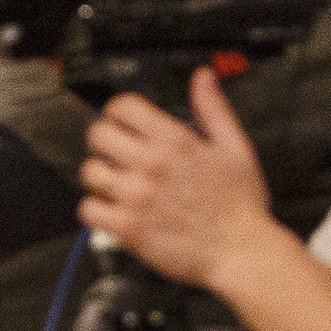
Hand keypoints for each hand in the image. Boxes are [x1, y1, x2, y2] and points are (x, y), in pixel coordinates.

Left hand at [77, 65, 280, 292]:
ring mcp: (137, 197)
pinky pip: (89, 209)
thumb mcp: (235, 147)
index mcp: (176, 142)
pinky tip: (111, 209)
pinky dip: (95, 209)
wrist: (241, 251)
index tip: (120, 122)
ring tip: (116, 184)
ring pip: (90, 172)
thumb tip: (202, 78)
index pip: (123, 107)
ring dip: (99, 176)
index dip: (117, 112)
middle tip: (114, 153)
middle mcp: (152, 165)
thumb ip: (214, 109)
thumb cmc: (240, 205)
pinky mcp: (128, 227)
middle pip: (98, 135)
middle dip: (104, 141)